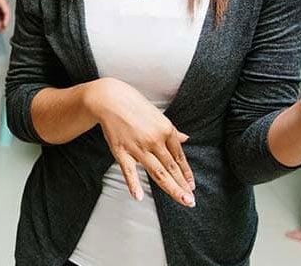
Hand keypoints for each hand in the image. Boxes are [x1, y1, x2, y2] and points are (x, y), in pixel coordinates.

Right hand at [90, 78, 195, 206]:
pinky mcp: (121, 151)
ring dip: (172, 188)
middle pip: (172, 168)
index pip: (180, 157)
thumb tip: (185, 138)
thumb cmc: (133, 103)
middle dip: (183, 186)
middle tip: (191, 201)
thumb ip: (171, 130)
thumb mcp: (157, 114)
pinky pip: (129, 170)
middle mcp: (155, 140)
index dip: (187, 173)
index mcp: (166, 130)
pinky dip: (134, 184)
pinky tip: (139, 196)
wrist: (108, 98)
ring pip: (158, 172)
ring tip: (182, 200)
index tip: (191, 186)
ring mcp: (138, 147)